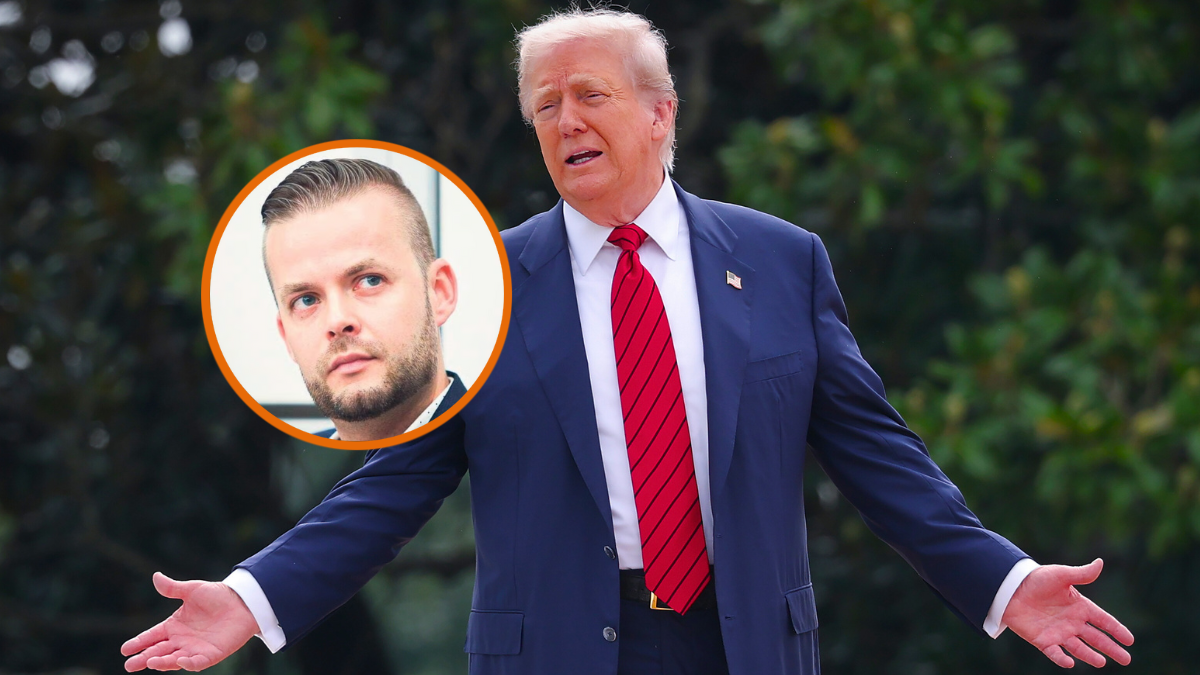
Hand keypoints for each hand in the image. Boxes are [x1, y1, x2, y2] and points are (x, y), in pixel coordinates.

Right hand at [121, 572, 258, 671]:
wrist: (242, 602)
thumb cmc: (217, 596)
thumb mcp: (192, 590)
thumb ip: (173, 588)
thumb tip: (155, 576)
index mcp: (174, 626)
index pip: (152, 636)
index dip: (139, 642)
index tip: (125, 649)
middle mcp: (181, 640)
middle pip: (158, 652)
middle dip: (144, 658)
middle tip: (129, 665)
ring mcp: (195, 649)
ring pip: (174, 659)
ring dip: (162, 662)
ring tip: (150, 662)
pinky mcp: (211, 654)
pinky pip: (197, 663)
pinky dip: (188, 663)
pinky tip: (179, 661)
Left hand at [1003, 558, 1134, 667]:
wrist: (1010, 588)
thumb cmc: (1036, 579)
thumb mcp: (1060, 575)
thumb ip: (1081, 574)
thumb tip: (1100, 562)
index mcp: (1079, 606)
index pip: (1103, 620)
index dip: (1117, 630)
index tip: (1130, 640)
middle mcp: (1072, 622)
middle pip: (1096, 638)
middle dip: (1111, 649)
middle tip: (1126, 660)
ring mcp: (1058, 632)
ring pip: (1078, 648)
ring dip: (1090, 655)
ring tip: (1102, 662)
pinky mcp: (1042, 640)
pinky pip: (1054, 652)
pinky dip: (1061, 658)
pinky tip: (1070, 663)